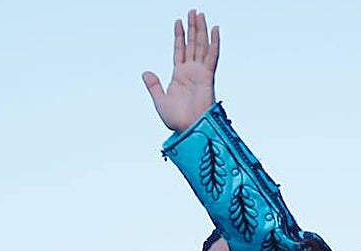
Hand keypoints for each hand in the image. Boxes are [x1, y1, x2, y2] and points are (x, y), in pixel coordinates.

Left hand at [142, 9, 219, 132]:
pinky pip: (212, 56)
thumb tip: (145, 73)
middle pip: (192, 43)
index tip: (178, 22)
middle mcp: (191, 71)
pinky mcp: (208, 76)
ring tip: (200, 14)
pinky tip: (215, 29)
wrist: (188, 129)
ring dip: (201, 30)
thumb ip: (154, 86)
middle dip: (192, 27)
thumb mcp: (160, 100)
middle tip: (193, 11)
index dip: (179, 35)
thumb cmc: (176, 120)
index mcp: (179, 75)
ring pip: (201, 45)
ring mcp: (200, 72)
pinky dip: (214, 42)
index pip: (180, 50)